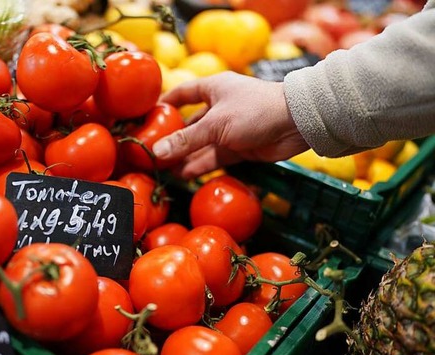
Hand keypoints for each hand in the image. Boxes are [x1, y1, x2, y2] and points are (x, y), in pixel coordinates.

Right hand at [152, 71, 309, 178]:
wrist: (297, 123)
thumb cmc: (255, 111)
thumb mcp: (215, 125)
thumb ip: (185, 141)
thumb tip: (156, 153)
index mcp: (213, 89)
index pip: (182, 93)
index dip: (165, 104)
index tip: (147, 117)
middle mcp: (219, 107)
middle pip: (189, 124)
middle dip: (172, 140)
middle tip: (152, 154)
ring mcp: (228, 129)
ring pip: (200, 144)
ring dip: (184, 157)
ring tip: (164, 170)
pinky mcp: (239, 147)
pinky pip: (213, 157)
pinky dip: (200, 166)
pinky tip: (184, 175)